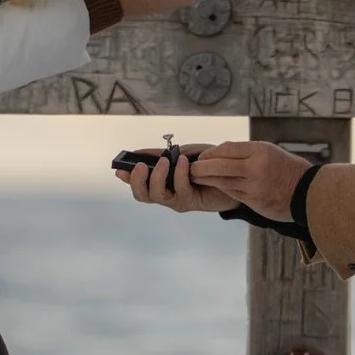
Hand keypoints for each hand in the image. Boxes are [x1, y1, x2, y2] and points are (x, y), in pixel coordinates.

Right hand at [116, 145, 236, 213]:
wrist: (235, 174)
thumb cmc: (209, 163)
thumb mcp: (184, 152)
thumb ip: (163, 154)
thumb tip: (140, 152)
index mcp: (162, 181)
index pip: (139, 183)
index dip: (128, 178)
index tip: (120, 169)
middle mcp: (167, 193)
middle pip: (143, 195)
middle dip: (138, 181)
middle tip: (141, 166)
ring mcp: (177, 200)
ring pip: (158, 196)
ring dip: (158, 177)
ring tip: (164, 161)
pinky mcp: (191, 202)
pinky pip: (180, 191)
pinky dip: (179, 175)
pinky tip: (183, 162)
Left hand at [188, 141, 312, 221]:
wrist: (306, 192)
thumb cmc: (287, 168)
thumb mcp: (269, 151)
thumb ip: (246, 151)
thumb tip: (220, 152)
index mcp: (260, 152)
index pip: (227, 149)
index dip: (211, 153)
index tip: (202, 156)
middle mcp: (256, 168)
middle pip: (220, 166)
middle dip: (202, 167)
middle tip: (191, 167)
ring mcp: (254, 186)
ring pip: (222, 182)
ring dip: (206, 179)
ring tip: (196, 177)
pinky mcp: (253, 201)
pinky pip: (231, 192)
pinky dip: (220, 188)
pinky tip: (213, 186)